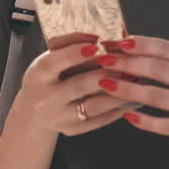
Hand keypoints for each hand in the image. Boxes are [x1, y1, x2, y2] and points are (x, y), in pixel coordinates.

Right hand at [17, 39, 132, 135]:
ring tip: (135, 79)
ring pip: (94, 105)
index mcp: (37, 76)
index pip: (55, 63)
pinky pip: (99, 120)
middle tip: (126, 63)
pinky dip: (117, 108)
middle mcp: (46, 99)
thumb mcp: (49, 57)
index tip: (96, 45)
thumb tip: (95, 38)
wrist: (34, 110)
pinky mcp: (72, 130)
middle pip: (79, 85)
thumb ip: (68, 44)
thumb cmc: (46, 78)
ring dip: (118, 92)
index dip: (75, 54)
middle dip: (105, 73)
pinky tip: (130, 97)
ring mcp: (59, 118)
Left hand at [94, 35, 168, 148]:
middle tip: (104, 60)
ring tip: (106, 84)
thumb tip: (130, 41)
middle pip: (157, 68)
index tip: (116, 42)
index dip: (139, 44)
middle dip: (127, 63)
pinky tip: (126, 115)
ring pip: (156, 95)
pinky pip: (163, 124)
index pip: (163, 48)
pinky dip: (144, 120)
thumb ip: (168, 55)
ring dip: (128, 89)